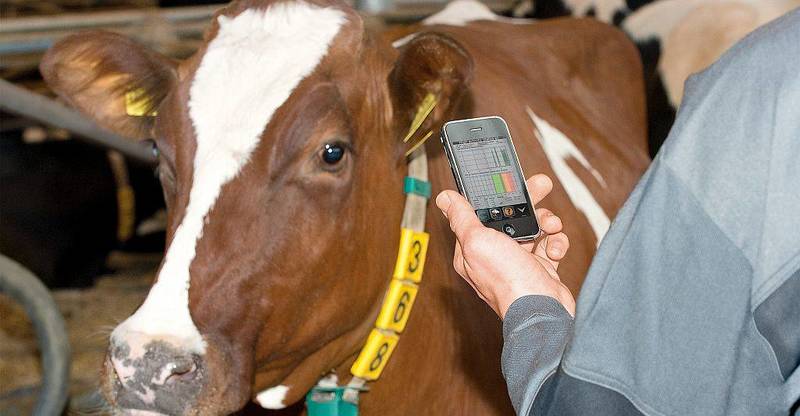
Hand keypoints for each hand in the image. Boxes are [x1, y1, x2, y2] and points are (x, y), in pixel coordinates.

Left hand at [435, 174, 575, 318]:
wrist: (542, 311)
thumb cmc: (508, 282)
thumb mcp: (477, 241)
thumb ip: (461, 218)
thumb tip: (445, 198)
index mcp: (472, 249)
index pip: (480, 212)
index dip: (495, 195)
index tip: (507, 180)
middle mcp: (494, 255)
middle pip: (510, 217)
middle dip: (528, 201)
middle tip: (541, 186)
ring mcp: (517, 262)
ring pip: (533, 228)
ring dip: (545, 222)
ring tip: (551, 225)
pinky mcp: (539, 269)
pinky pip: (549, 245)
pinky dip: (556, 243)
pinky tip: (555, 249)